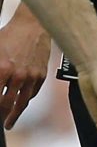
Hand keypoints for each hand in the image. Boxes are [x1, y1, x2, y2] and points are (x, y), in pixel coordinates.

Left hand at [0, 8, 50, 127]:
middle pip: (6, 105)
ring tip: (8, 122)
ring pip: (21, 103)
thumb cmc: (9, 35)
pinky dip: (25, 99)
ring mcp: (32, 75)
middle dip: (1, 116)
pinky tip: (20, 102)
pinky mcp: (41, 74)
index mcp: (3, 69)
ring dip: (14, 115)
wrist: (32, 24)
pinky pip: (32, 93)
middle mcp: (18, 75)